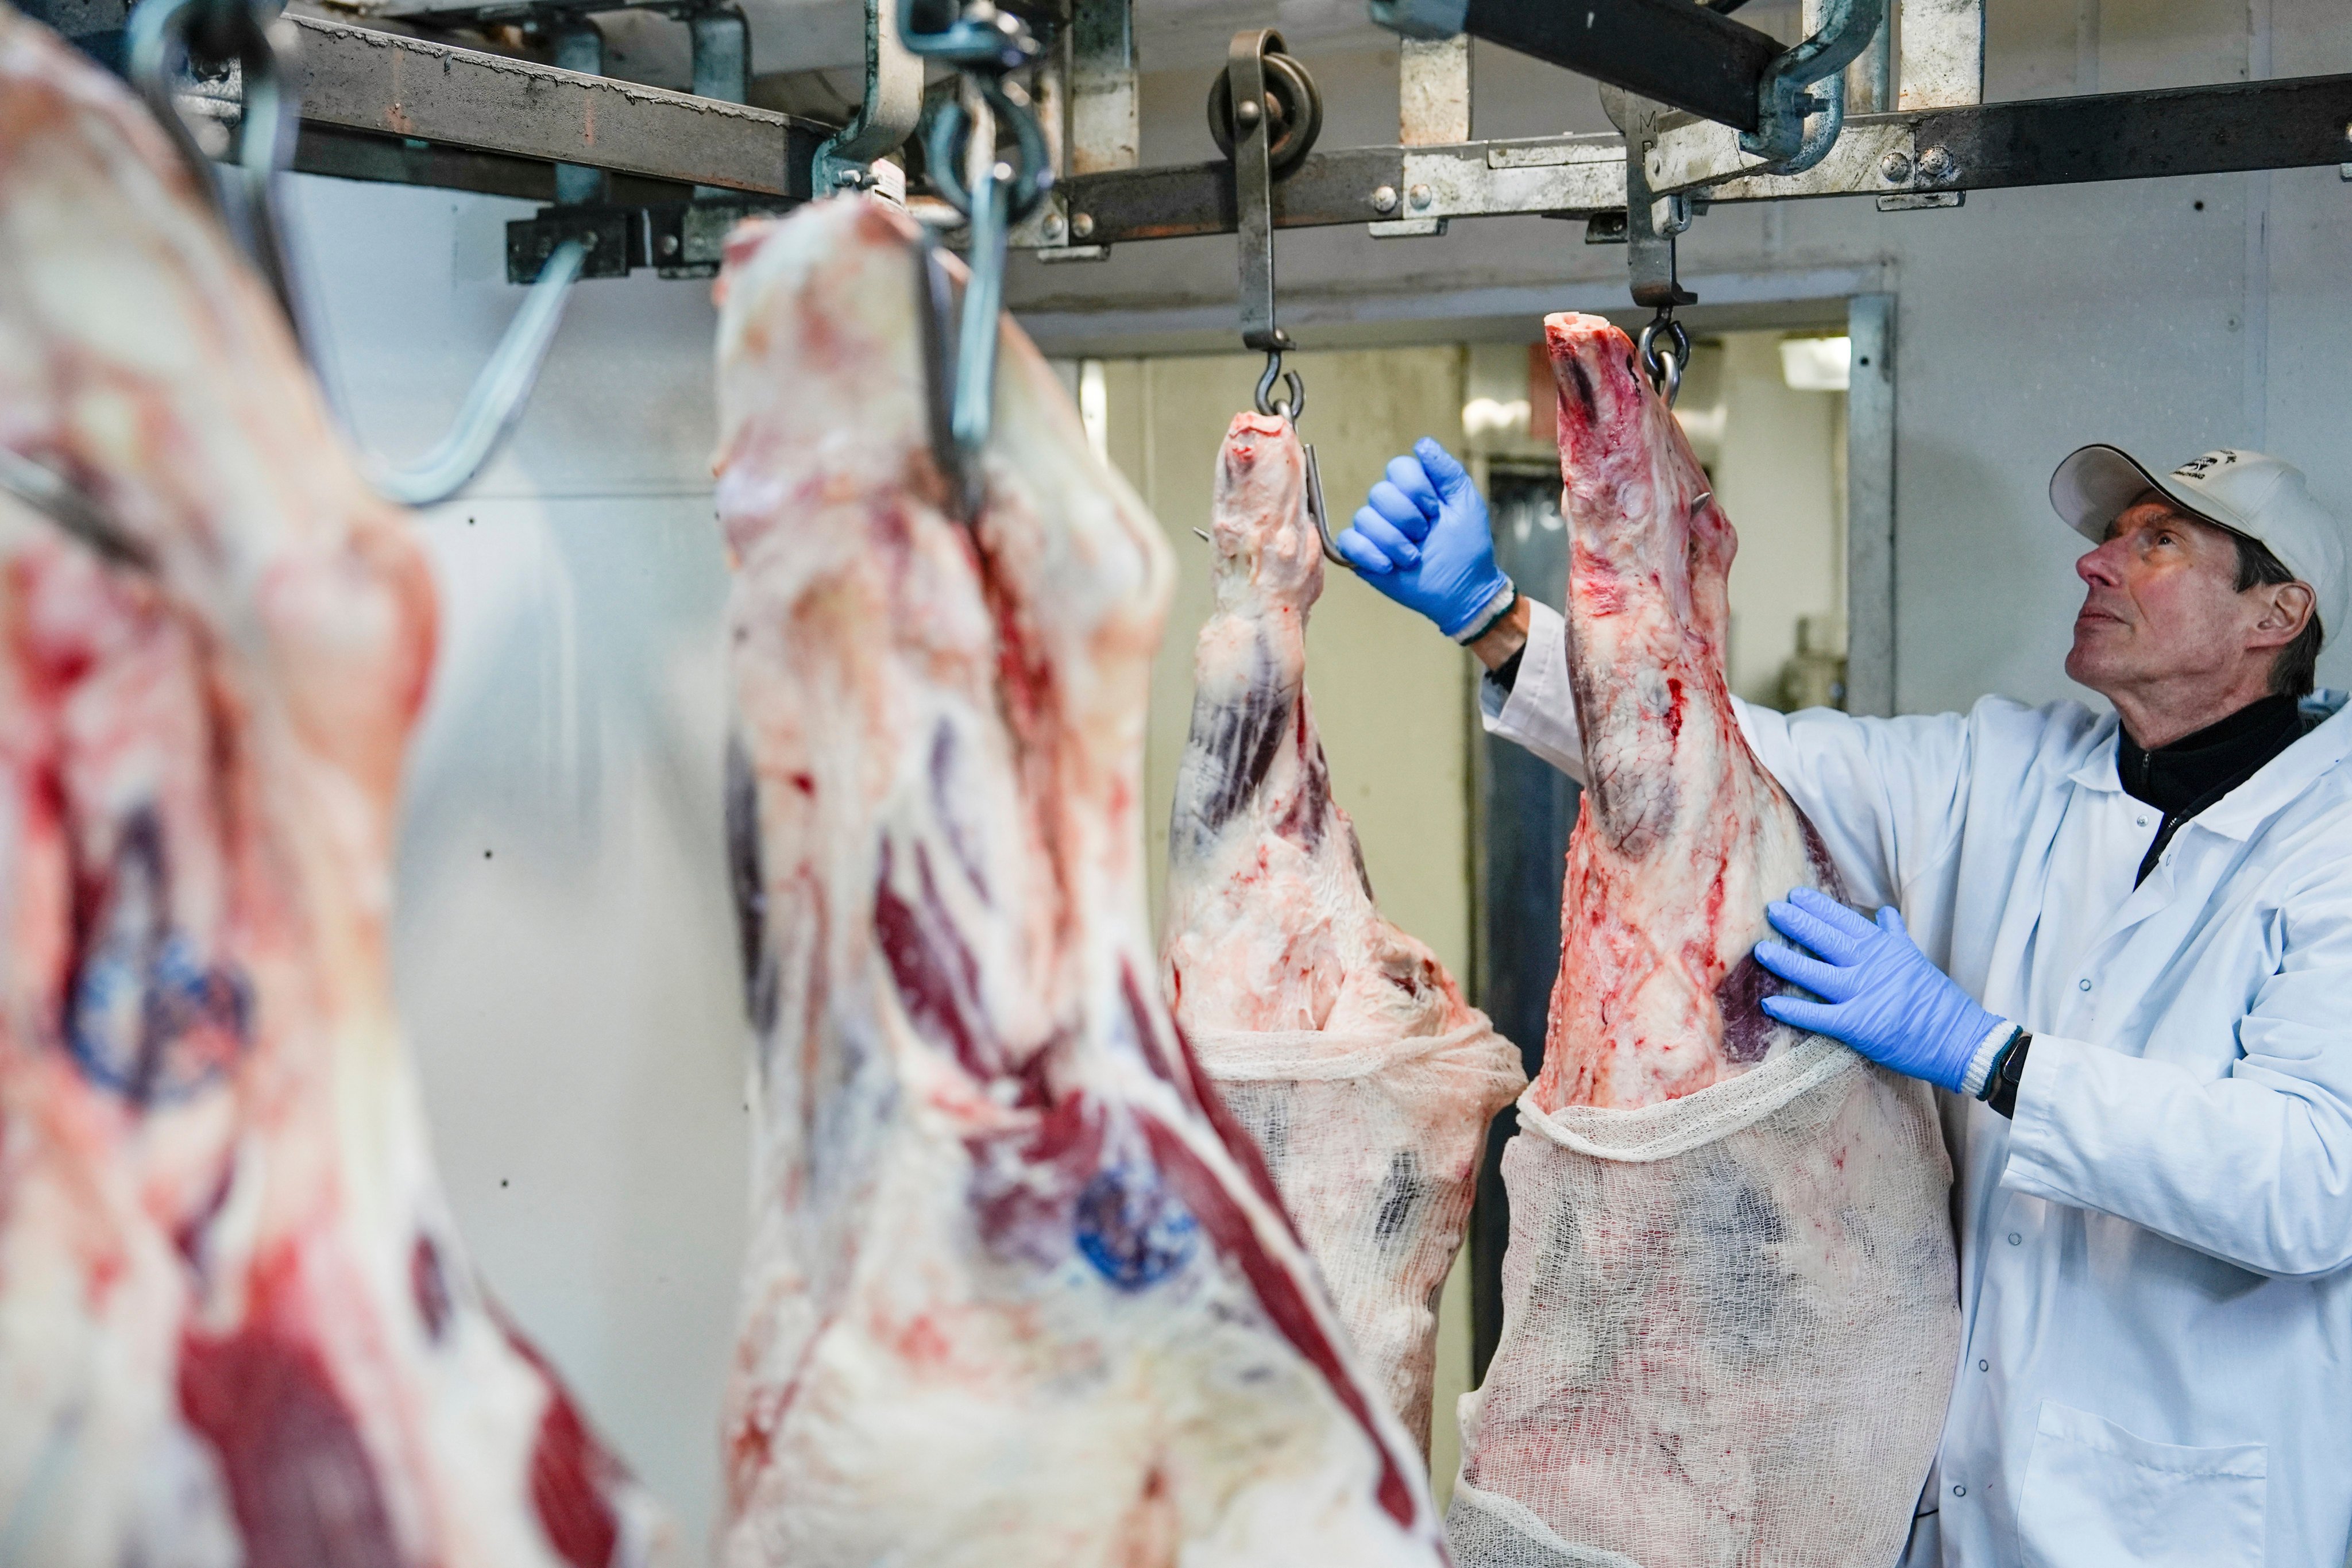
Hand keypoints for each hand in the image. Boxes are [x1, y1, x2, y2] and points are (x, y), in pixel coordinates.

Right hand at [1335, 438, 1512, 638]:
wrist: (1462, 589)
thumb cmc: (1467, 547)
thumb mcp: (1466, 502)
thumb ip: (1446, 471)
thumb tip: (1422, 444)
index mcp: (1415, 489)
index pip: (1398, 468)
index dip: (1416, 489)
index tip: (1436, 510)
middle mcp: (1391, 505)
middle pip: (1379, 493)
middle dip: (1407, 518)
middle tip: (1425, 536)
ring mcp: (1375, 530)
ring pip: (1364, 518)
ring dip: (1393, 541)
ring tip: (1412, 557)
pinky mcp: (1363, 554)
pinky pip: (1348, 542)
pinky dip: (1368, 553)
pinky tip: (1389, 565)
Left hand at [1753, 887, 2011, 1093]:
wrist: (1962, 1040)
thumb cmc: (1940, 1002)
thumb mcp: (1917, 958)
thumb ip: (1895, 935)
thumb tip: (1883, 912)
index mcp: (1886, 948)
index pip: (1846, 920)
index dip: (1818, 906)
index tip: (1796, 894)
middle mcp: (1871, 966)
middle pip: (1826, 939)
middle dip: (1796, 922)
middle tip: (1772, 910)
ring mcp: (1863, 994)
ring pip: (1815, 973)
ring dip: (1785, 961)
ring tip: (1761, 950)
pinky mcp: (1858, 1025)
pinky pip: (1818, 1016)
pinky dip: (1792, 1011)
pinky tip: (1769, 1004)